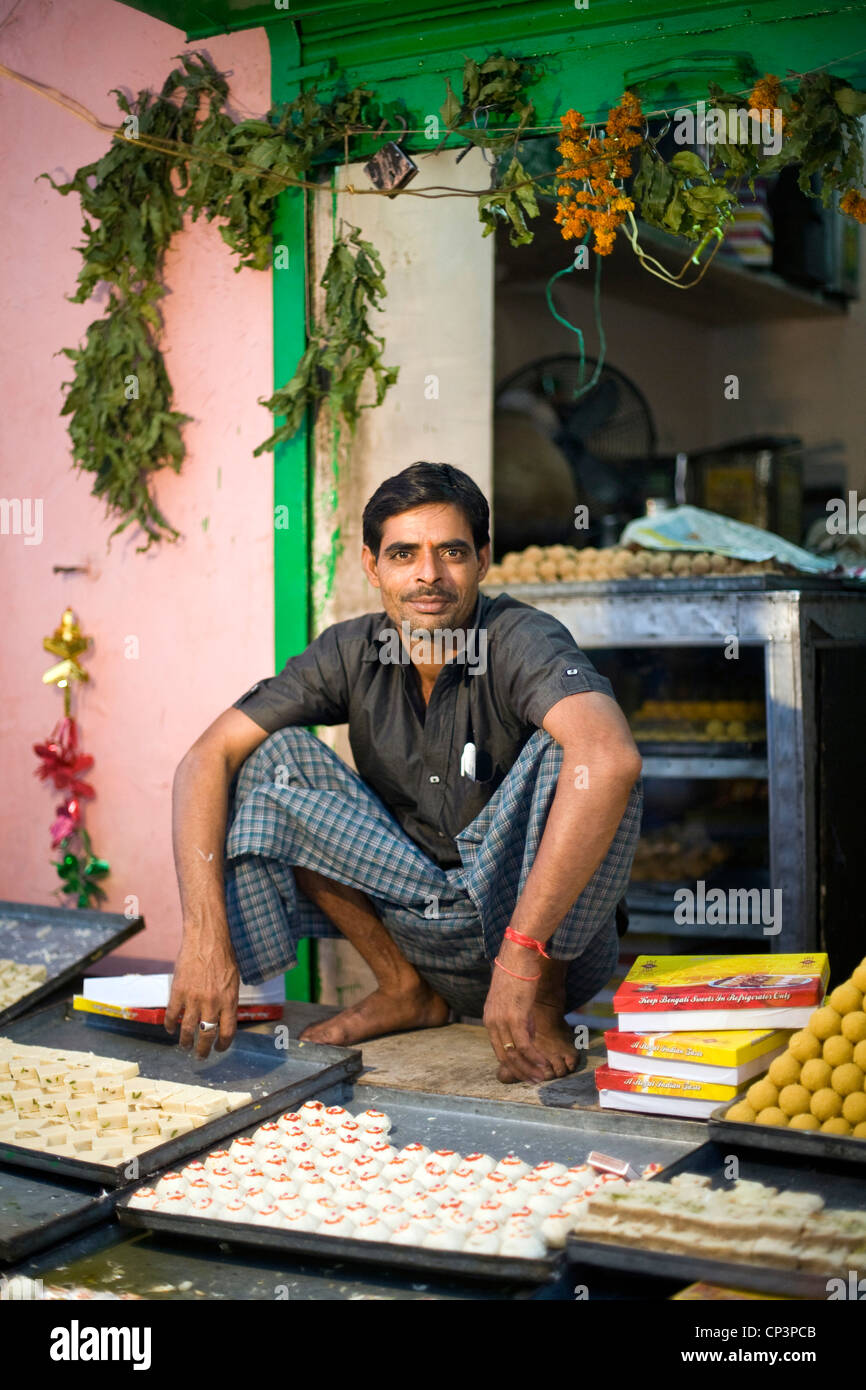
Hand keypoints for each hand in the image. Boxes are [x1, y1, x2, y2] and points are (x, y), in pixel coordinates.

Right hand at [165, 927, 238, 1058]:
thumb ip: (229, 1000)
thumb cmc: (223, 956)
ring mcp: (195, 999)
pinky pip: (172, 1016)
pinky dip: (170, 1026)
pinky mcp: (178, 992)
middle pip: (207, 1035)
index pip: (228, 1032)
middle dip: (203, 1050)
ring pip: (187, 1030)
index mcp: (229, 1001)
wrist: (207, 939)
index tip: (218, 1048)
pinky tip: (170, 1029)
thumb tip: (225, 1017)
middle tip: (200, 1056)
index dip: (223, 1044)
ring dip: (185, 1042)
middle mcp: (213, 1003)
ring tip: (184, 1047)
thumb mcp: (234, 981)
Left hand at [483, 949, 554, 1082]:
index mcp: (489, 1018)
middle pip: (504, 1056)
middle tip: (534, 1081)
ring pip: (514, 1054)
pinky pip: (524, 1045)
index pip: (498, 1049)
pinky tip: (543, 1063)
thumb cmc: (517, 973)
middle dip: (520, 1071)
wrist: (518, 955)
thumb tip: (527, 1032)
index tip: (525, 1071)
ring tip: (541, 1077)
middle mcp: (492, 1021)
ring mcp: (502, 1020)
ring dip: (529, 1068)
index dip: (512, 1064)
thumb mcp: (512, 999)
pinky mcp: (515, 1017)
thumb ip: (516, 1017)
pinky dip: (534, 1057)